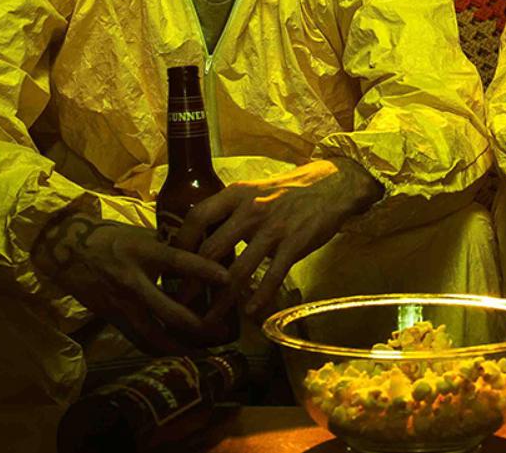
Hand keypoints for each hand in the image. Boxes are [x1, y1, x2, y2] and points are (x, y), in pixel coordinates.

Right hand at [31, 209, 229, 353]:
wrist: (67, 251)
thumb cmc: (111, 237)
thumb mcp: (141, 235)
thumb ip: (168, 247)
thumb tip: (201, 253)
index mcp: (143, 252)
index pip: (178, 261)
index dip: (203, 270)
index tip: (227, 278)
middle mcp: (133, 281)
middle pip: (168, 309)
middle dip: (196, 324)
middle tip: (220, 331)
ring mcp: (121, 303)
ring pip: (152, 333)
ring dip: (178, 345)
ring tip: (201, 352)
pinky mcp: (112, 317)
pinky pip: (137, 338)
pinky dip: (156, 347)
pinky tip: (174, 354)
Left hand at [173, 158, 382, 322]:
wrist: (332, 185)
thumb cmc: (288, 191)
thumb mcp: (254, 191)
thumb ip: (229, 212)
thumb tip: (202, 239)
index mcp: (236, 194)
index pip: (197, 217)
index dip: (180, 245)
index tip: (172, 267)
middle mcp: (251, 209)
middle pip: (212, 250)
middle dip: (192, 282)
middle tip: (180, 304)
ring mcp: (273, 227)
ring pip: (239, 270)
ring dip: (221, 301)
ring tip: (208, 321)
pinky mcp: (295, 243)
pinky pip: (273, 276)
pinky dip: (260, 297)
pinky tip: (251, 313)